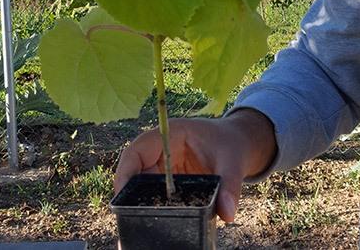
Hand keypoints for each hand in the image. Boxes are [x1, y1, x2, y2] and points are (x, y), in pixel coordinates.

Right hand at [114, 109, 276, 221]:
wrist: (238, 143)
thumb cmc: (232, 143)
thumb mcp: (234, 160)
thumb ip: (230, 184)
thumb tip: (227, 213)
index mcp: (171, 133)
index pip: (138, 149)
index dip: (126, 170)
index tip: (121, 195)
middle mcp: (161, 149)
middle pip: (135, 171)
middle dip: (129, 193)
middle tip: (128, 219)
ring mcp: (164, 166)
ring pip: (142, 185)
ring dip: (139, 203)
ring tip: (137, 226)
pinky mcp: (169, 181)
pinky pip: (155, 194)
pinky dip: (153, 208)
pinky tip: (155, 223)